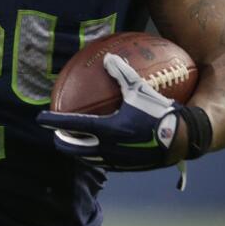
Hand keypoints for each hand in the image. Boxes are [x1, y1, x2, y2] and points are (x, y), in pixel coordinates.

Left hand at [36, 53, 181, 170]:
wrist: (184, 139)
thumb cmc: (161, 111)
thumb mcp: (140, 89)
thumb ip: (122, 74)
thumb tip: (107, 58)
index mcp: (107, 128)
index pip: (72, 124)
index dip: (53, 121)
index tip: (40, 118)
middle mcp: (107, 147)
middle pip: (73, 148)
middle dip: (61, 141)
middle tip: (55, 134)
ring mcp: (115, 160)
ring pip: (87, 158)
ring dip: (76, 151)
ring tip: (72, 143)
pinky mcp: (125, 167)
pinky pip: (104, 163)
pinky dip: (95, 157)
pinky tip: (97, 151)